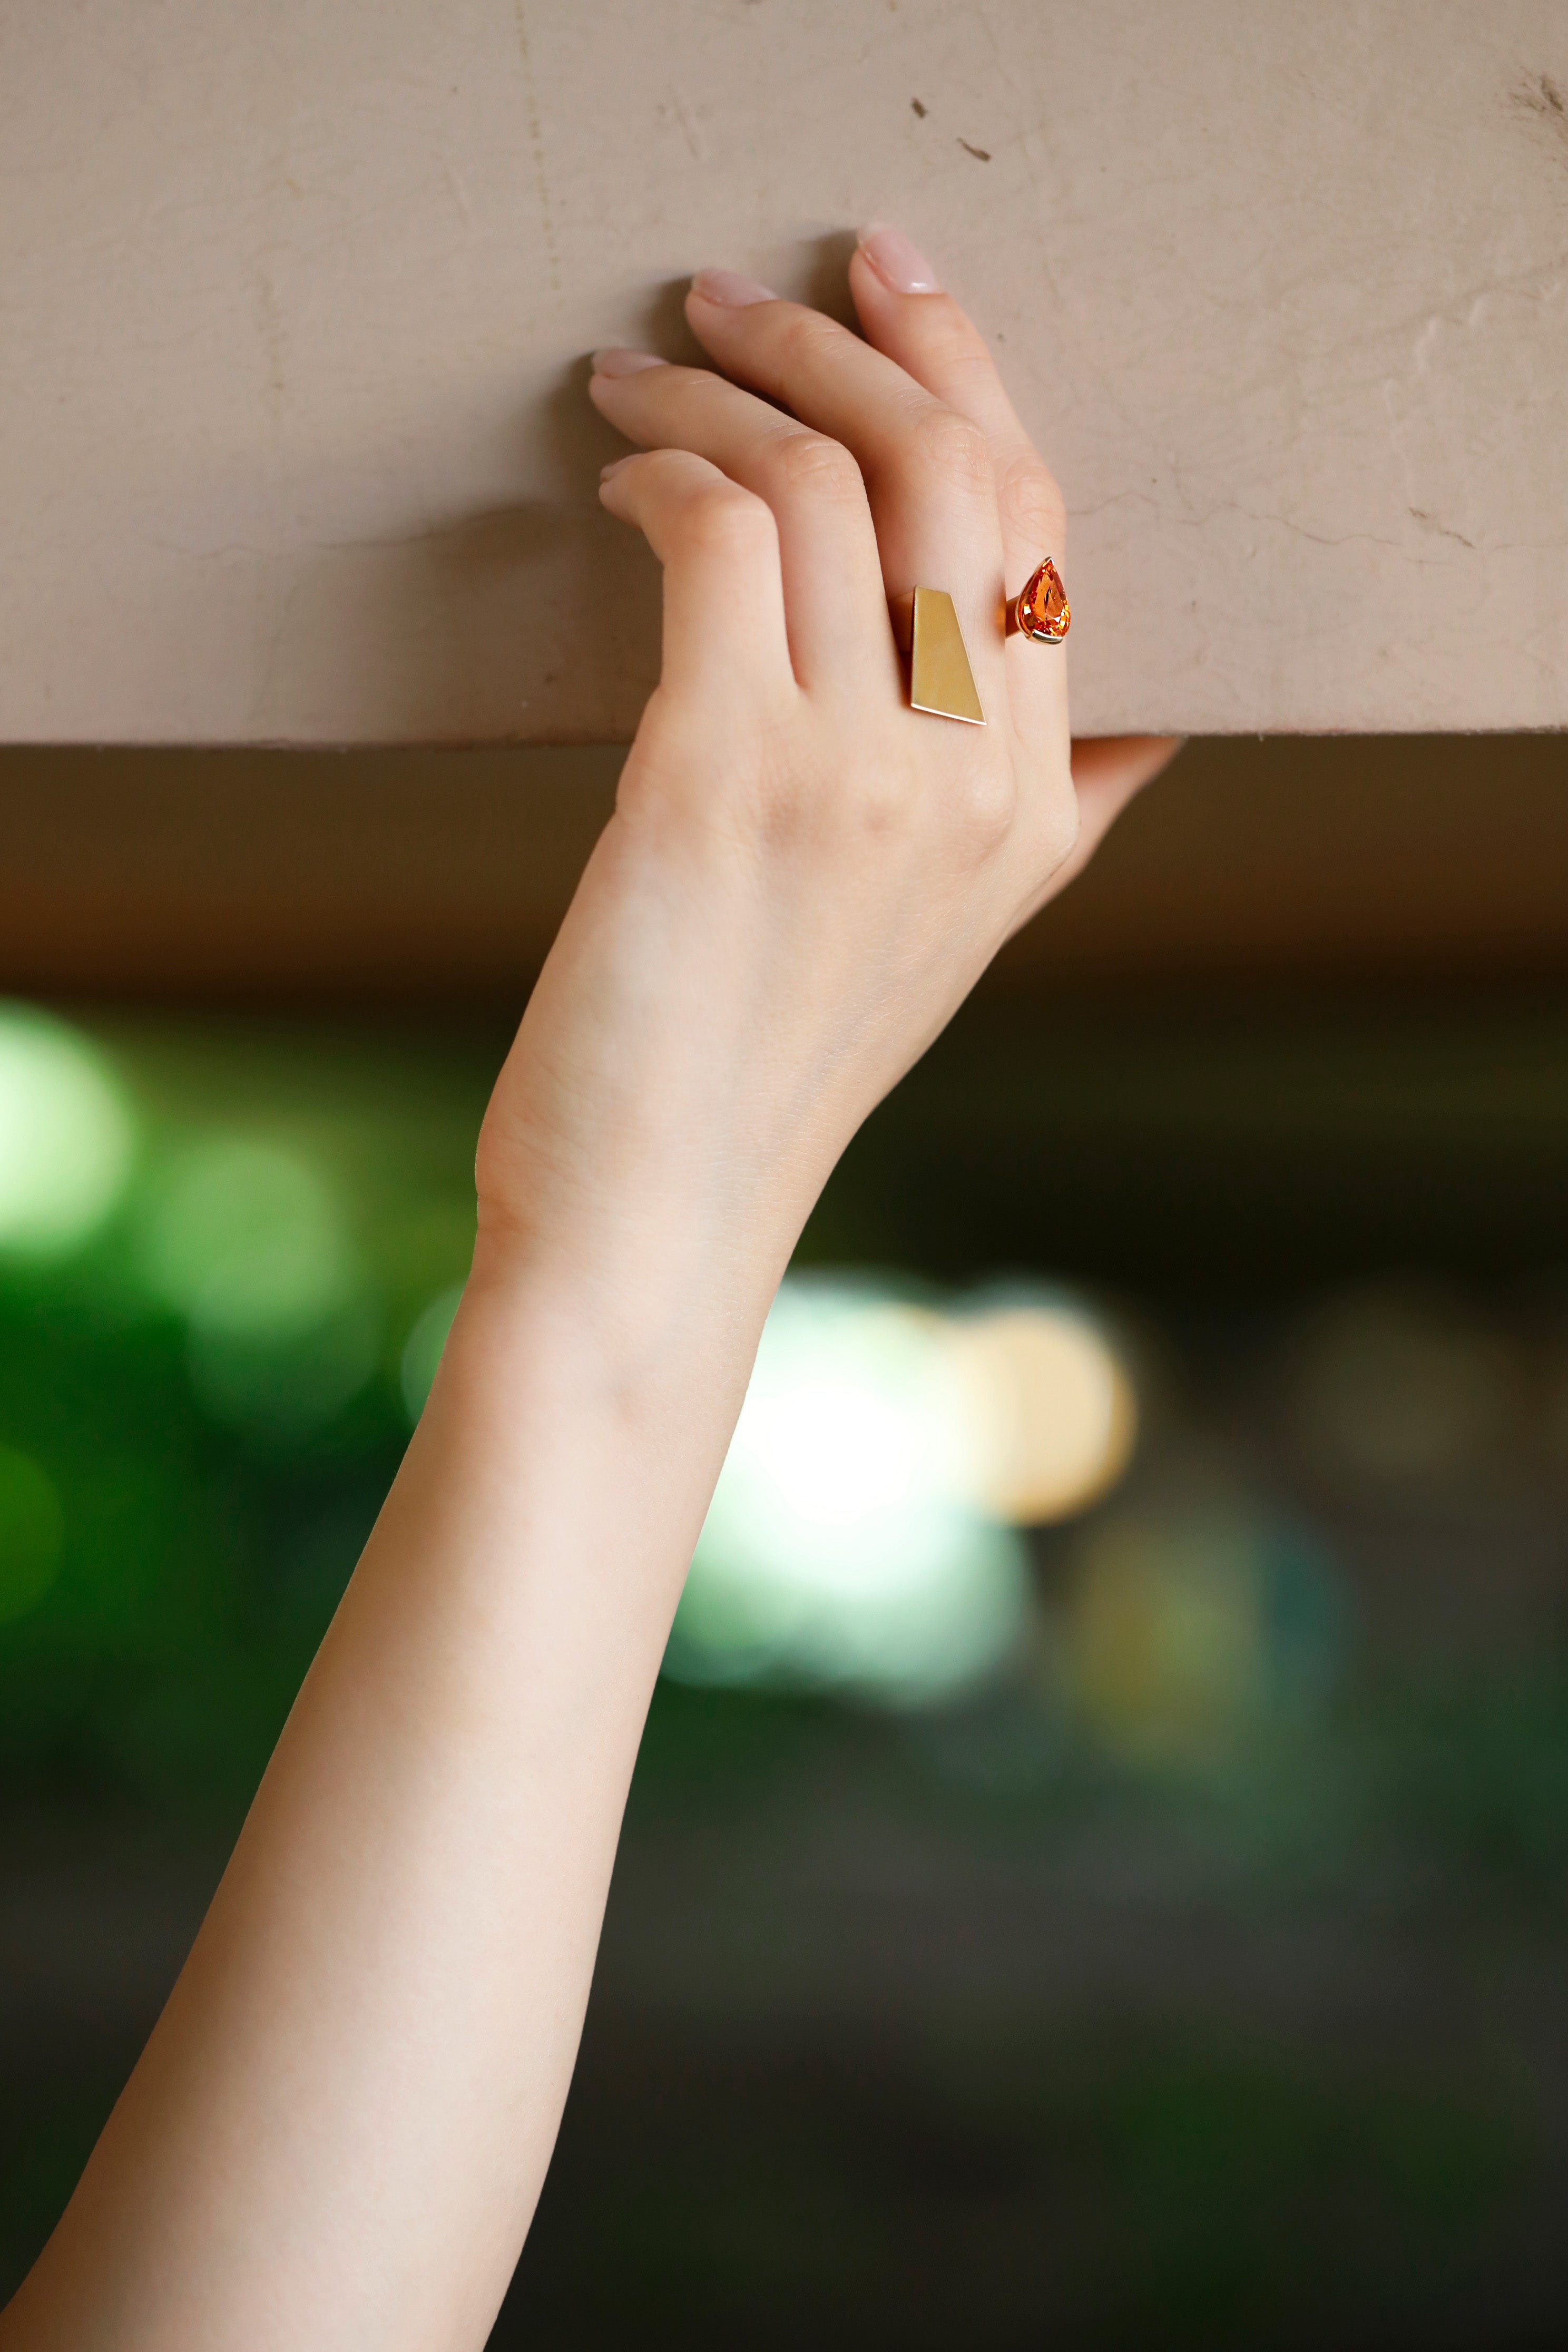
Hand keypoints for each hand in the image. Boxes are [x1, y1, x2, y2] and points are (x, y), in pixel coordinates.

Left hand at [475, 228, 1176, 1331]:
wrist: (656, 1215)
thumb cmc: (764, 1072)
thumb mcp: (950, 946)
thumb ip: (1049, 821)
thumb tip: (1131, 717)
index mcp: (1036, 811)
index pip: (1039, 533)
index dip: (966, 384)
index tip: (889, 296)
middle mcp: (973, 783)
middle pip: (959, 468)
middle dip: (854, 340)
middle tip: (741, 295)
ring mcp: (862, 777)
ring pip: (832, 480)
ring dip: (722, 392)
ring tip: (639, 376)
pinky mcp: (726, 776)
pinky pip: (726, 535)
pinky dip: (666, 475)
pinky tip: (621, 481)